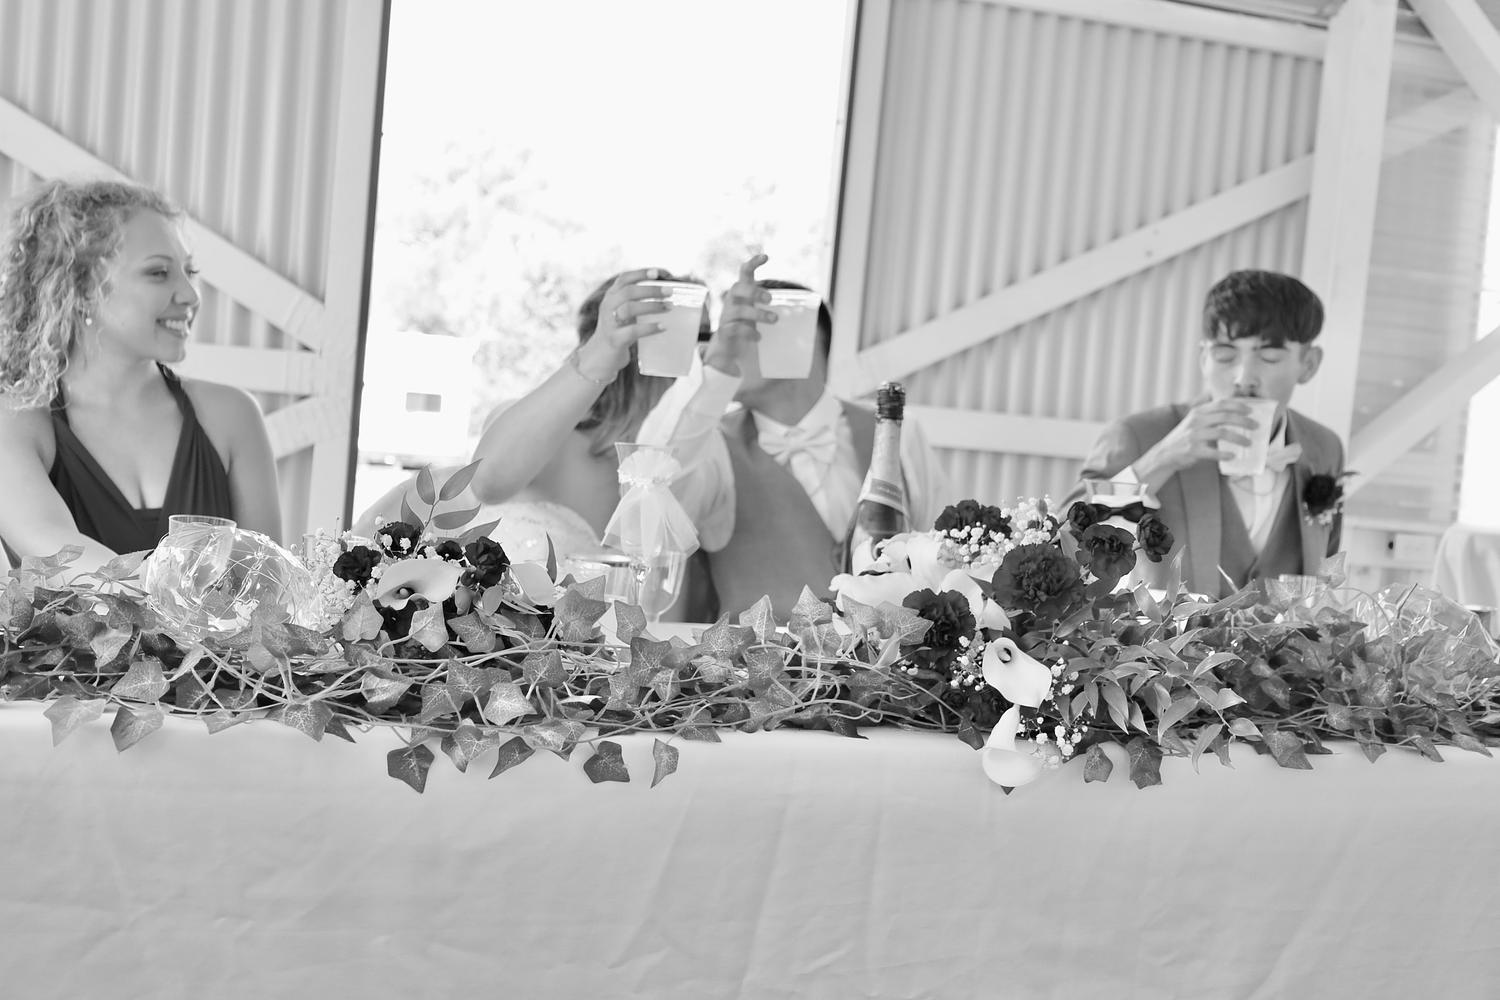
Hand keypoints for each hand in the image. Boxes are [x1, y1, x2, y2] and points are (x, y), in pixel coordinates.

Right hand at [575, 268, 674, 380]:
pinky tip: (663, 326)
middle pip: (628, 292)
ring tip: (669, 307)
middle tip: (670, 292)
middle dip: (651, 290)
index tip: (658, 272)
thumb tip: (668, 294)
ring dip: (652, 306)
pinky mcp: (614, 340)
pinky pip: (632, 332)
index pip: (624, 279)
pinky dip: (649, 328)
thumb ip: (638, 302)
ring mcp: (610, 323)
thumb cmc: (618, 331)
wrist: (600, 356)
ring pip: (629, 308)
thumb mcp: (623, 312)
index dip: (641, 273)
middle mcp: (608, 306)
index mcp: (611, 297)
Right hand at [703, 253, 776, 376]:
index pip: (744, 272)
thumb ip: (770, 306)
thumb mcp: (756, 310)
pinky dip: (749, 333)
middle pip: (737, 288)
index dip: (753, 263)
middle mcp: (731, 301)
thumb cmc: (746, 324)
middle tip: (770, 299)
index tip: (766, 257)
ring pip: (739, 311)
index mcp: (741, 292)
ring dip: (758, 314)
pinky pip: (735, 329)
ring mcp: (726, 316)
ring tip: (774, 319)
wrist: (729, 348)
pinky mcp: (724, 331)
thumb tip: (805, 308)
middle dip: (754, 292)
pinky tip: (759, 337)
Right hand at [1136, 398, 1256, 484]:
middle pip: (1225, 417)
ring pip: (1222, 433)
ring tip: (1249, 443)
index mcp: (1198, 412)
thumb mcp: (1194, 422)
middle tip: (1256, 426)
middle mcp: (1196, 421)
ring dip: (1239, 438)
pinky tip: (1233, 456)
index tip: (1251, 410)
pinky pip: (1213, 452)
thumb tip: (1237, 417)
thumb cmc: (1184, 439)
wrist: (1165, 454)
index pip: (1221, 404)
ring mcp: (1194, 435)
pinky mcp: (1193, 450)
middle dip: (1244, 421)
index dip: (1238, 405)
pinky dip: (1225, 454)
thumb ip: (1210, 417)